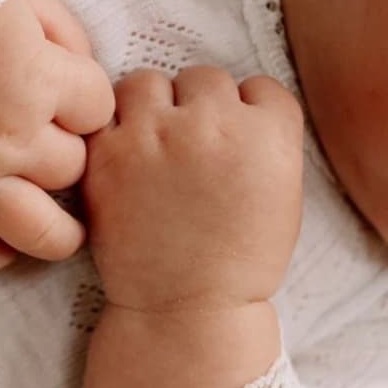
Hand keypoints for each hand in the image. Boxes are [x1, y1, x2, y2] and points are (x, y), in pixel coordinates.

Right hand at [0, 0, 114, 268]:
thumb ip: (70, 44)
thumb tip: (86, 94)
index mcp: (34, 81)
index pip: (98, 111)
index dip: (88, 101)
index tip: (68, 93)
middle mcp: (4, 137)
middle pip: (72, 169)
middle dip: (66, 150)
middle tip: (48, 140)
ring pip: (39, 229)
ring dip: (56, 226)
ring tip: (59, 225)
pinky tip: (6, 236)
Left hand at [82, 65, 304, 313]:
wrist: (187, 308)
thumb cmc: (239, 261)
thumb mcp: (282, 195)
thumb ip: (264, 141)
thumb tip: (234, 106)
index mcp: (270, 134)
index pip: (259, 88)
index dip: (244, 113)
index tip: (232, 142)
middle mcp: (215, 124)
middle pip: (203, 78)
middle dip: (196, 106)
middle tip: (186, 147)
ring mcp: (157, 135)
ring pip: (148, 81)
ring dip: (149, 105)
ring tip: (148, 144)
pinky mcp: (109, 153)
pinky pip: (106, 111)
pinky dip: (112, 130)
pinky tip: (120, 158)